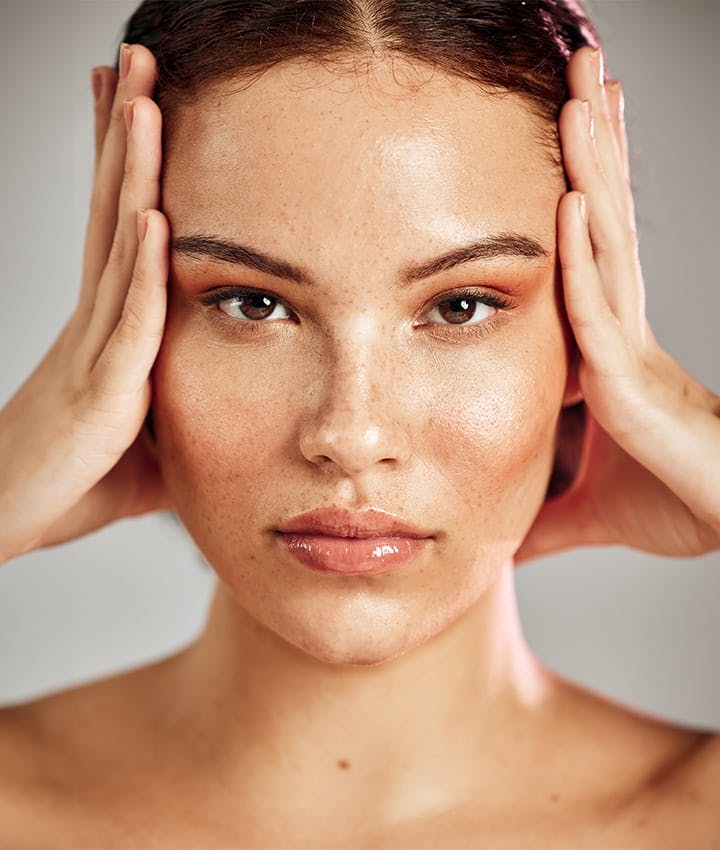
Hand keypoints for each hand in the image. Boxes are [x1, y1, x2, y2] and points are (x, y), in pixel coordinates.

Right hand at [0, 44, 170, 563]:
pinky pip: (127, 319)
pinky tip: (151, 214)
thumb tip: (229, 414)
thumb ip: (176, 410)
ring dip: (131, 170)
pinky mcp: (101, 388)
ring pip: (116, 243)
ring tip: (141, 96)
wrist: (8, 518)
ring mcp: (95, 347)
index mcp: (108, 326)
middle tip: (137, 60)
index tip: (135, 101)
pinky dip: (138, 265)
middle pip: (113, 207)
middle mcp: (98, 320)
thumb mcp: (144, 438)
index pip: (118, 224)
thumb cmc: (72, 479)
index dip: (124, 162)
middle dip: (126, 133)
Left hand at [516, 46, 719, 562]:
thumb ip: (548, 514)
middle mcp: (616, 329)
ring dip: (591, 168)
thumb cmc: (676, 499)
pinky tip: (571, 198)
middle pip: (599, 220)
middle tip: (577, 77)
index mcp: (603, 348)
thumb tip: (502, 547)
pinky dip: (584, 250)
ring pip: (603, 240)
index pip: (586, 252)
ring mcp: (625, 344)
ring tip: (579, 93)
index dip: (581, 191)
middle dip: (591, 148)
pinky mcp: (628, 374)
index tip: (565, 137)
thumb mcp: (588, 506)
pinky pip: (599, 303)